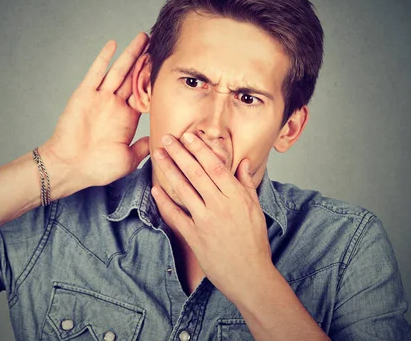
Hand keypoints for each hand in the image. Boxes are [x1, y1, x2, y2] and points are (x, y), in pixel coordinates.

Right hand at [41, 32, 150, 192]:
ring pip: (119, 70)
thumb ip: (143, 147)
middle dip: (145, 60)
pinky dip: (104, 58)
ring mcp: (100, 97)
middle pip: (133, 77)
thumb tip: (160, 141)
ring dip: (130, 54)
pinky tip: (113, 44)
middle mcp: (114, 104)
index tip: (166, 66)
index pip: (144, 93)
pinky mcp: (85, 94)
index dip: (154, 80)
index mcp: (126, 118)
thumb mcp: (128, 159)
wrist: (70, 167)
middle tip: (156, 44)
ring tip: (143, 37)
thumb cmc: (97, 167)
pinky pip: (96, 73)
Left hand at [151, 132, 272, 303]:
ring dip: (169, 170)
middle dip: (180, 153)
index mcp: (236, 197)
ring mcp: (206, 221)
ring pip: (184, 190)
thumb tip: (244, 162)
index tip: (188, 136)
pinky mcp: (194, 237)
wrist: (250, 275)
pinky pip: (176, 216)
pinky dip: (164, 202)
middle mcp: (220, 206)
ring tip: (158, 155)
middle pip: (196, 173)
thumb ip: (247, 184)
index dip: (200, 149)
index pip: (215, 166)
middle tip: (167, 138)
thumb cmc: (254, 242)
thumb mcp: (255, 209)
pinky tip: (155, 189)